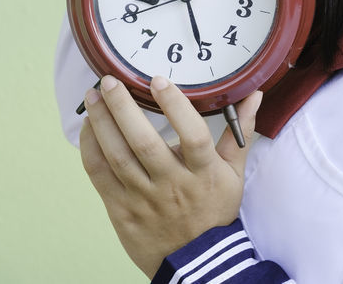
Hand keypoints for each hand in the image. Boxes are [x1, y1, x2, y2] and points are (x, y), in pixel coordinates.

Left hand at [80, 75, 262, 277]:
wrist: (195, 262)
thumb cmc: (214, 211)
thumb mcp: (233, 174)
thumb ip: (240, 132)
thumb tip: (253, 96)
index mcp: (202, 173)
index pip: (192, 135)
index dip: (175, 106)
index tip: (158, 80)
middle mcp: (171, 185)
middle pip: (144, 143)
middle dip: (123, 108)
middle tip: (111, 80)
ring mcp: (143, 198)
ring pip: (117, 156)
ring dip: (101, 122)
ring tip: (93, 95)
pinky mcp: (121, 210)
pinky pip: (99, 175)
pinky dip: (91, 148)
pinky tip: (89, 126)